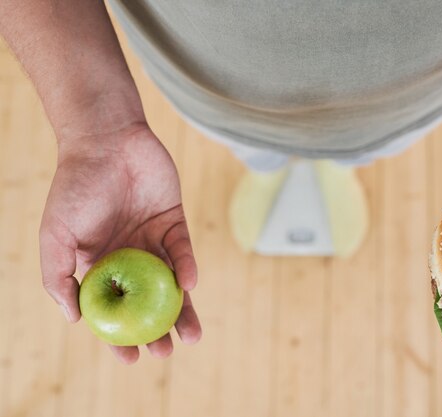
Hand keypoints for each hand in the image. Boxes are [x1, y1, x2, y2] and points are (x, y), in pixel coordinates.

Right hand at [39, 123, 201, 363]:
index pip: (113, 310)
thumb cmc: (75, 187)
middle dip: (157, 330)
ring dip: (183, 310)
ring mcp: (152, 240)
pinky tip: (189, 285)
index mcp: (99, 265)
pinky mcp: (174, 221)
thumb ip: (59, 277)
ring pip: (171, 284)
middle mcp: (128, 257)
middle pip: (147, 302)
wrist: (105, 141)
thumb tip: (74, 320)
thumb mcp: (56, 236)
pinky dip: (187, 267)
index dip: (121, 336)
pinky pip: (183, 250)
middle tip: (166, 352)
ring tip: (192, 336)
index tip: (132, 359)